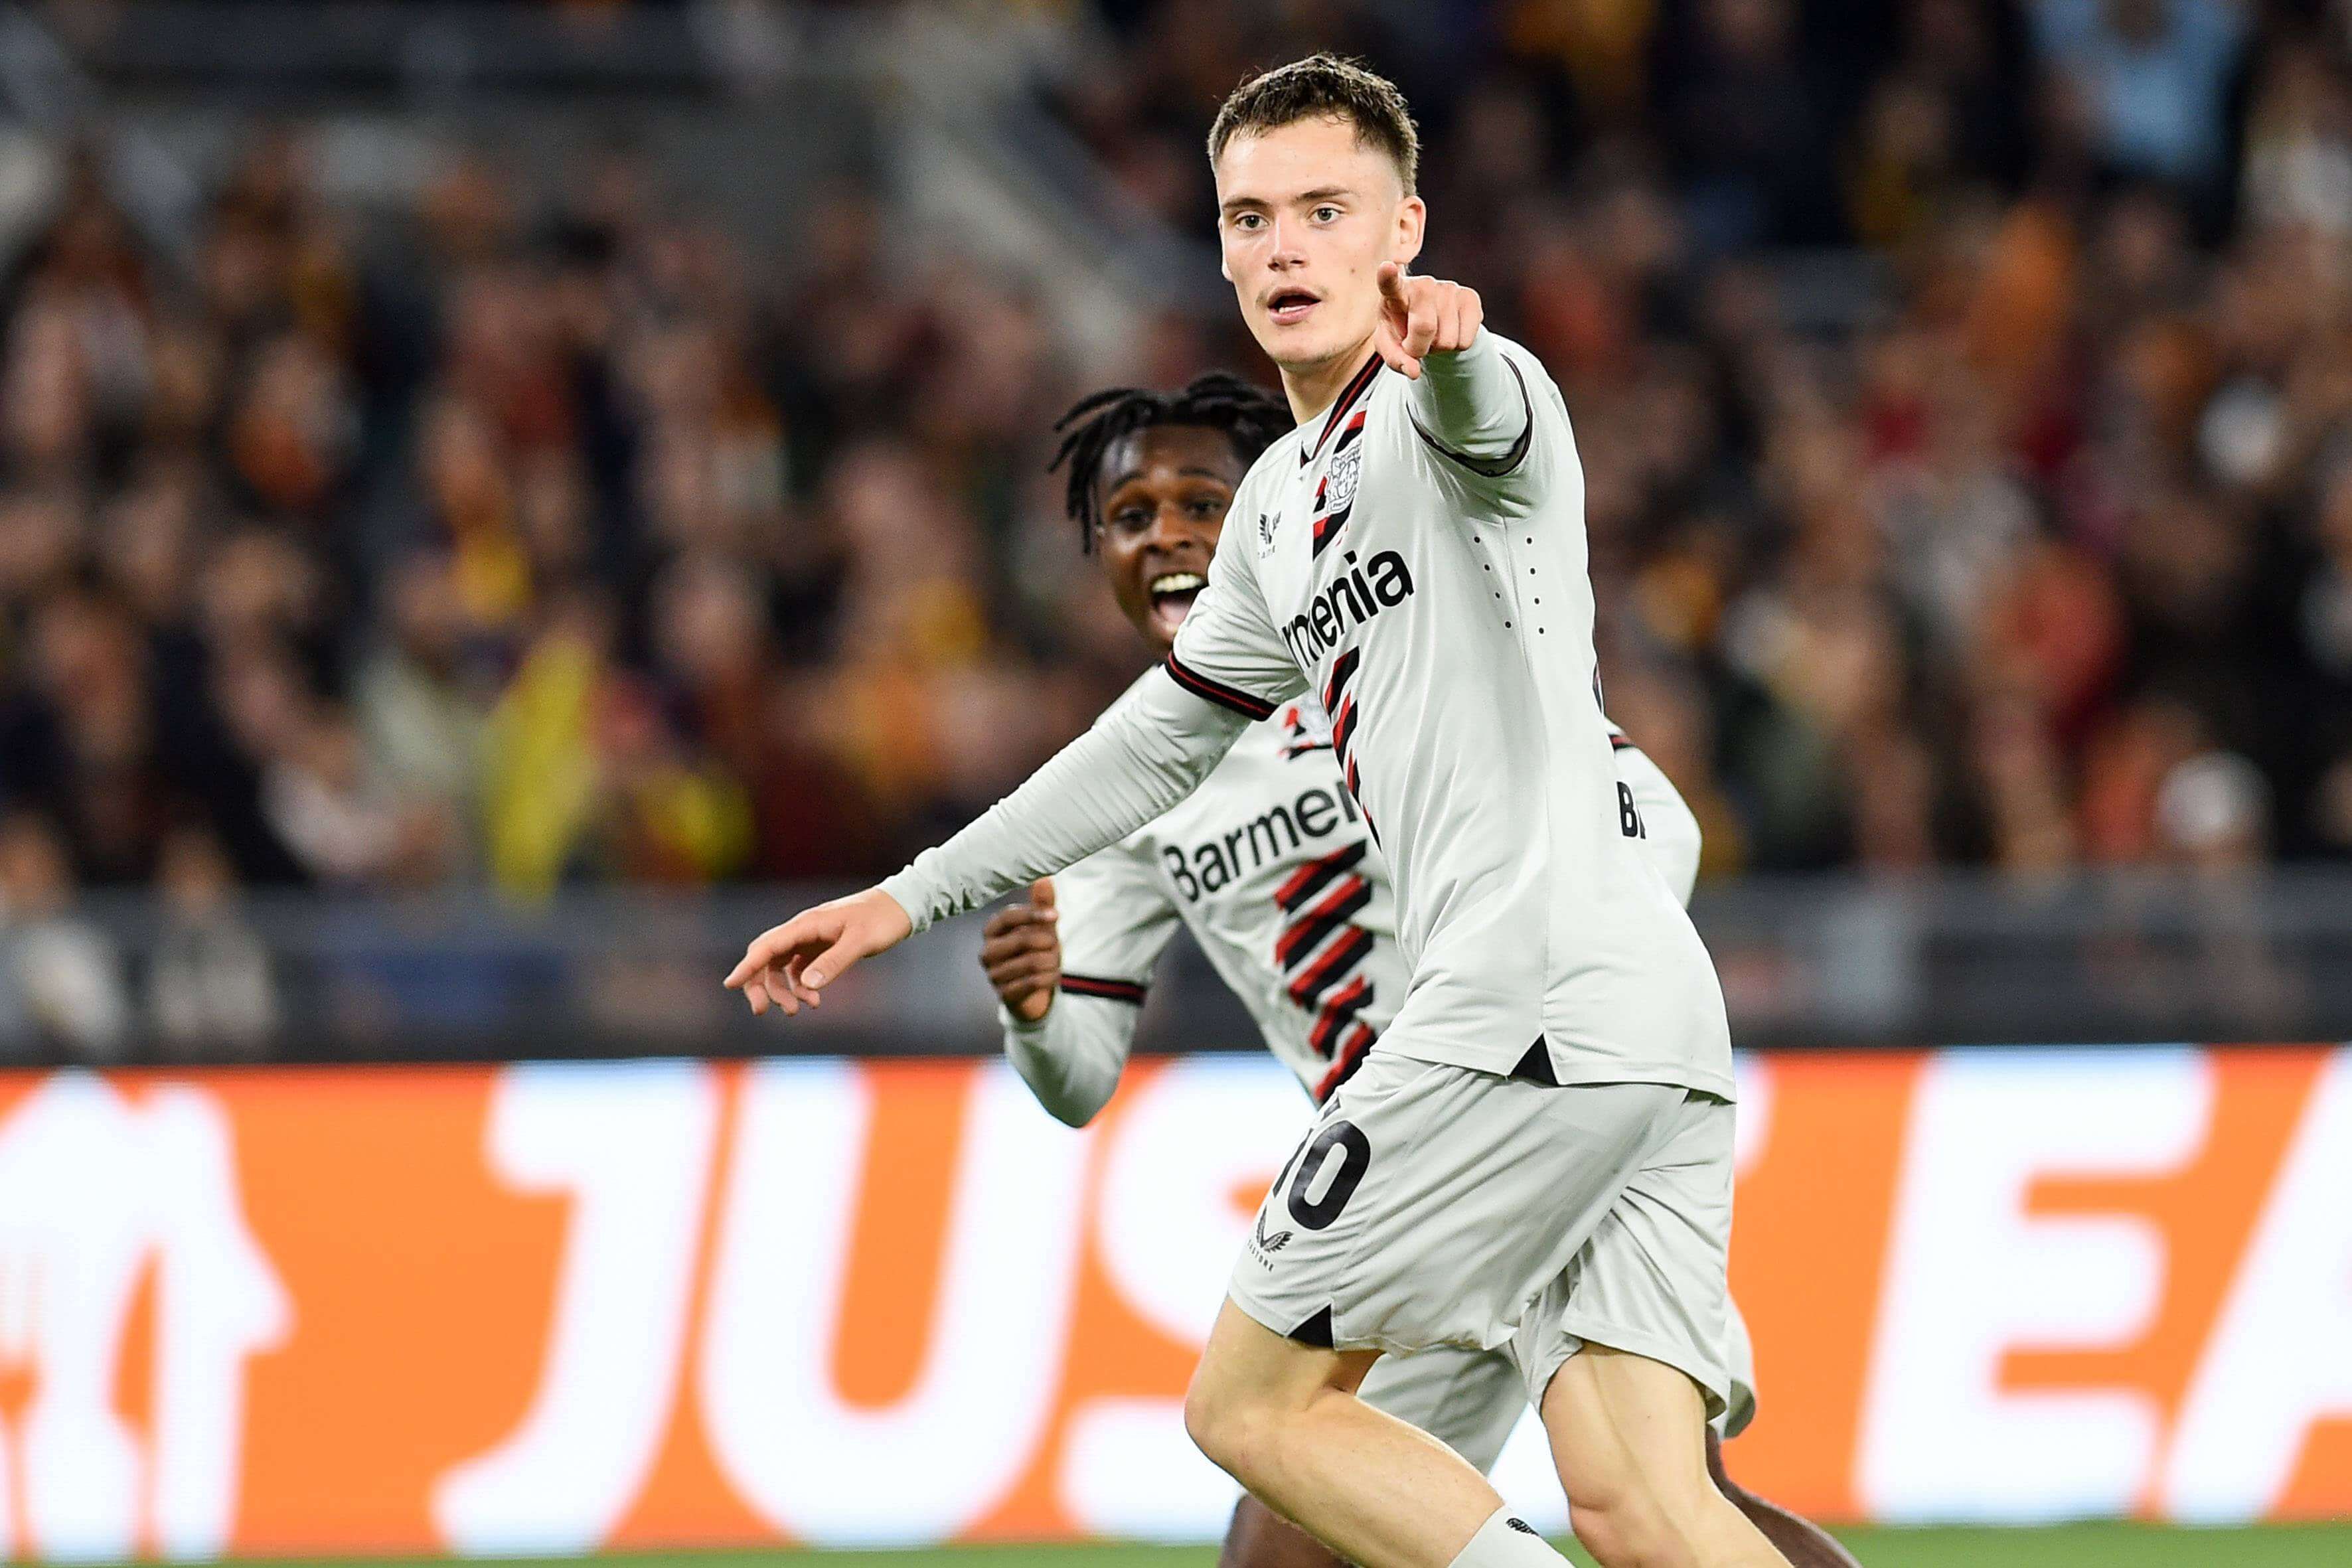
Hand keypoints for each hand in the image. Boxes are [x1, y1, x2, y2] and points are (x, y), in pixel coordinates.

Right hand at [724, 887, 912, 1016]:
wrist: (902, 906)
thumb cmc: (882, 920)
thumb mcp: (861, 942)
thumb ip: (835, 962)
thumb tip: (806, 985)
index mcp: (806, 925)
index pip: (767, 946)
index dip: (747, 966)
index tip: (730, 984)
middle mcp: (803, 931)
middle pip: (766, 959)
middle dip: (760, 985)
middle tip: (763, 1011)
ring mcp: (811, 939)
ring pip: (781, 968)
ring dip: (783, 991)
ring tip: (803, 1008)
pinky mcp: (821, 947)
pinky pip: (799, 970)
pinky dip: (801, 987)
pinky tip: (815, 1000)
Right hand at [979, 878, 1060, 1021]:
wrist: (1033, 991)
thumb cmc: (1035, 951)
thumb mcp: (1041, 926)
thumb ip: (1041, 904)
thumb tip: (1044, 878)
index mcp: (993, 931)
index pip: (1008, 917)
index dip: (1032, 914)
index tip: (1056, 915)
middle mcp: (988, 952)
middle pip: (1020, 939)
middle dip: (1046, 942)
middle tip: (1056, 944)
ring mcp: (994, 974)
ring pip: (1029, 963)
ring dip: (1051, 961)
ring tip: (1055, 962)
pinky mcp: (1004, 994)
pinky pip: (1031, 983)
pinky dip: (1048, 978)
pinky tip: (1054, 975)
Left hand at [1374, 261, 1481, 380]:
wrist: (1432, 324)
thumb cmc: (1403, 332)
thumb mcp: (1391, 346)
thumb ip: (1396, 359)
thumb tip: (1414, 371)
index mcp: (1394, 294)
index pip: (1390, 284)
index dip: (1388, 277)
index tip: (1386, 267)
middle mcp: (1422, 285)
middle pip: (1424, 327)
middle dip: (1419, 348)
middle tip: (1416, 344)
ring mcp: (1447, 288)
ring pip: (1447, 340)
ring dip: (1439, 348)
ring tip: (1433, 335)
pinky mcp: (1469, 297)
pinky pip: (1466, 340)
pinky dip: (1457, 347)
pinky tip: (1450, 332)